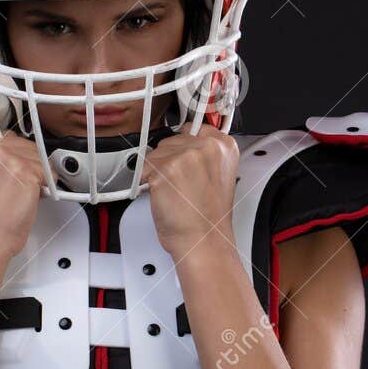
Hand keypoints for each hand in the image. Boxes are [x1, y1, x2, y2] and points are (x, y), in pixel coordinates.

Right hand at [0, 131, 47, 263]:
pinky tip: (29, 198)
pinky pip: (47, 170)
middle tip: (16, 188)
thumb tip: (14, 156)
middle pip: (22, 144)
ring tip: (19, 195)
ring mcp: (5, 155)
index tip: (13, 169)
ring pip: (36, 156)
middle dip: (26, 165)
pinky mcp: (24, 168)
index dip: (13, 156)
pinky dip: (45, 186)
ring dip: (36, 176)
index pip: (3, 138)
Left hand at [141, 123, 239, 260]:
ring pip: (155, 153)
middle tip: (182, 185)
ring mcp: (185, 156)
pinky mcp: (165, 169)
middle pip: (171, 140)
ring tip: (175, 192)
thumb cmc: (207, 217)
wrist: (203, 240)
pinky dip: (148, 183)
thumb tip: (183, 145)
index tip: (183, 158)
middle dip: (169, 161)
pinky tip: (165, 196)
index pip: (192, 128)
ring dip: (158, 172)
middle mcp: (206, 146)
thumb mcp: (218, 176)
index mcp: (224, 145)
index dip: (183, 146)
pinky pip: (144, 168)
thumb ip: (204, 155)